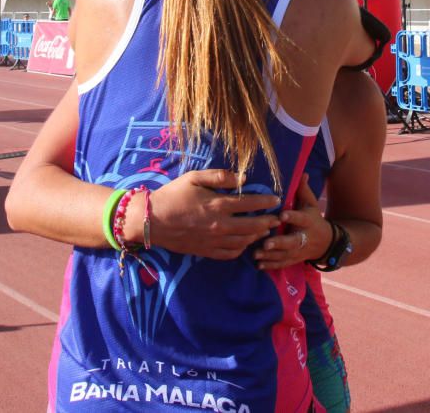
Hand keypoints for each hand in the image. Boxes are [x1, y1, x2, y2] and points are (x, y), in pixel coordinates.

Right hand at [134, 169, 281, 259]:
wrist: (152, 219)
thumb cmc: (173, 195)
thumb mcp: (194, 178)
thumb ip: (219, 176)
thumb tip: (242, 178)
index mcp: (218, 204)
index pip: (250, 203)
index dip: (266, 201)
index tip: (276, 199)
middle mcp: (221, 225)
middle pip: (253, 225)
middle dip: (268, 221)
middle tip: (276, 218)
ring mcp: (215, 240)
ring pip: (245, 241)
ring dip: (257, 235)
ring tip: (264, 230)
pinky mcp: (207, 251)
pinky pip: (231, 253)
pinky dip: (242, 248)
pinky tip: (245, 243)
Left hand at [254, 176, 331, 269]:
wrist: (327, 243)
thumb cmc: (313, 218)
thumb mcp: (311, 204)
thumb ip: (303, 190)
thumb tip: (302, 173)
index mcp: (309, 221)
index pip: (301, 218)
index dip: (293, 217)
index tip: (281, 215)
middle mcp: (304, 237)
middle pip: (292, 241)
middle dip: (279, 243)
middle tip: (266, 243)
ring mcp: (300, 250)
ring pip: (286, 255)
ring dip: (271, 256)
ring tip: (256, 254)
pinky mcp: (295, 259)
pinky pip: (283, 264)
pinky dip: (271, 265)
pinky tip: (259, 265)